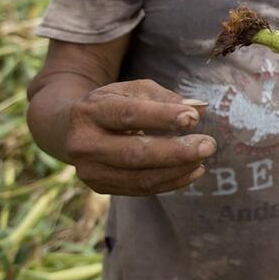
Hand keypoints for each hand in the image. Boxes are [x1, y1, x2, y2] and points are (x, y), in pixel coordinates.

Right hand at [61, 79, 215, 195]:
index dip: (162, 117)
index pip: (128, 115)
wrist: (69, 129)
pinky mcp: (100, 187)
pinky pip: (141, 189)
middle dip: (176, 151)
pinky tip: (193, 171)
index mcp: (90, 111)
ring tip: (203, 158)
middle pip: (134, 153)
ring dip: (177, 170)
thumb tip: (200, 108)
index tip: (193, 118)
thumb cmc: (112, 104)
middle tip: (209, 145)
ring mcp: (90, 170)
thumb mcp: (132, 90)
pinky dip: (171, 182)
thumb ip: (165, 98)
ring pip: (140, 177)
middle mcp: (84, 144)